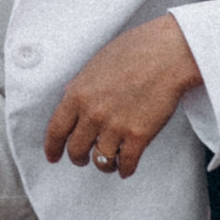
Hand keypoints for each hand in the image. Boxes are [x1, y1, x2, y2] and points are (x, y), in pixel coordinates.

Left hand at [45, 17, 201, 174]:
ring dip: (103, 165)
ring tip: (107, 162)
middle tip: (81, 159)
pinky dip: (124, 169)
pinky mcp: (139, 136)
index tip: (53, 156)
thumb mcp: (96, 63)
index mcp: (78, 94)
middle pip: (76, 150)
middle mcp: (93, 114)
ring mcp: (115, 126)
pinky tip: (125, 167)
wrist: (168, 54)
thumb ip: (81, 84)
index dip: (52, 147)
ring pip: (100, 161)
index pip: (56, 130)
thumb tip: (70, 96)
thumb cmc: (135, 51)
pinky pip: (126, 163)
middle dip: (77, 158)